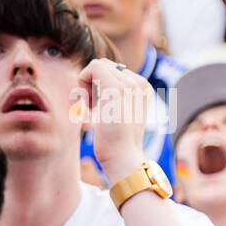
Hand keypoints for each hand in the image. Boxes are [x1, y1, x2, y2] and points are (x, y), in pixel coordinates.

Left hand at [77, 58, 155, 178]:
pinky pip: (92, 67)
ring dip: (86, 88)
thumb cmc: (118, 141)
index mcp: (143, 88)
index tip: (102, 110)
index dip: (99, 88)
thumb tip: (96, 75)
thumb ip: (114, 94)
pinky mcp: (115, 87)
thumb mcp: (120, 112)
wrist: (123, 158)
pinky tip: (88, 108)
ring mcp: (129, 84)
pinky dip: (82, 85)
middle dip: (92, 86)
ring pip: (96, 67)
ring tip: (93, 112)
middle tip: (95, 111)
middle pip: (104, 67)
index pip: (113, 71)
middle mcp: (139, 83)